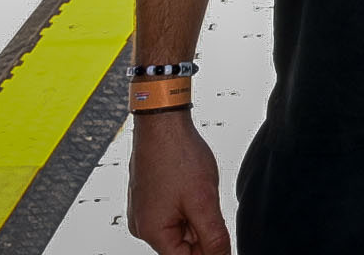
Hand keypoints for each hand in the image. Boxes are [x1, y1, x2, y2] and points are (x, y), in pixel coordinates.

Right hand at [128, 107, 230, 254]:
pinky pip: (172, 211)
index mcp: (152, 231)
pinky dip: (187, 203)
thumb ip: (214, 237)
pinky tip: (192, 184)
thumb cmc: (176, 154)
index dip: (208, 252)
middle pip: (181, 245)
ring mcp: (143, 210)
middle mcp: (142, 224)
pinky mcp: (148, 196)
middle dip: (201, 230)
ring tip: (199, 189)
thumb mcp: (204, 201)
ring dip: (195, 215)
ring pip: (179, 226)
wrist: (162, 122)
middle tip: (209, 203)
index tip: (220, 239)